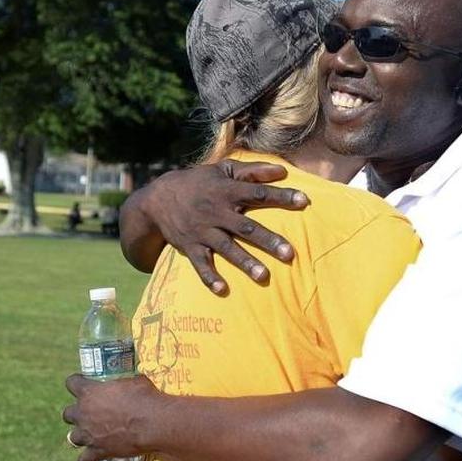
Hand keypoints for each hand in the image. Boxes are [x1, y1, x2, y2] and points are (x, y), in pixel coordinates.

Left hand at [62, 374, 161, 460]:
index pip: (72, 382)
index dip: (77, 382)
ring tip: (91, 436)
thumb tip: (131, 384)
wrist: (154, 422)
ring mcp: (88, 434)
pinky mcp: (97, 451)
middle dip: (77, 413)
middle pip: (68, 413)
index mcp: (90, 392)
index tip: (83, 383)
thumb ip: (124, 384)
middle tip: (91, 413)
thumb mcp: (135, 382)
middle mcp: (83, 413)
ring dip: (81, 436)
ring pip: (73, 438)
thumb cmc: (146, 397)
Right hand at [139, 160, 309, 294]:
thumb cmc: (199, 183)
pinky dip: (209, 277)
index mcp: (227, 191)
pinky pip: (201, 264)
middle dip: (268, 240)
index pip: (258, 193)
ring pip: (227, 248)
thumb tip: (283, 171)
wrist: (157, 200)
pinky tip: (222, 290)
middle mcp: (216, 212)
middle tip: (290, 254)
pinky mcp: (191, 247)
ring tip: (264, 276)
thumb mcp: (222, 171)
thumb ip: (253, 170)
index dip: (281, 196)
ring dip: (245, 262)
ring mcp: (203, 231)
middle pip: (246, 227)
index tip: (304, 201)